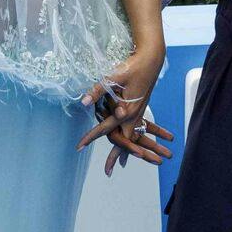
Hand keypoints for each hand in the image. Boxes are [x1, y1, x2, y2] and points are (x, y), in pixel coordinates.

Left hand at [77, 45, 173, 175]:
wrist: (152, 59)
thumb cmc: (133, 67)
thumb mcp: (114, 77)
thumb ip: (98, 90)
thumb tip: (84, 102)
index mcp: (127, 110)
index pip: (106, 128)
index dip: (91, 137)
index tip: (79, 146)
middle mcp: (133, 115)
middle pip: (123, 141)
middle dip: (115, 156)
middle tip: (107, 171)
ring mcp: (138, 113)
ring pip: (131, 137)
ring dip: (125, 151)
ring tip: (117, 164)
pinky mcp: (139, 109)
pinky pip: (134, 130)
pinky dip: (130, 140)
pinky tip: (128, 143)